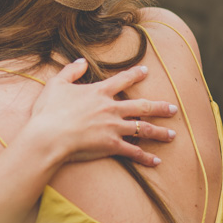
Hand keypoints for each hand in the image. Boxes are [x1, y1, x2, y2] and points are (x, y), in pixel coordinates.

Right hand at [27, 59, 176, 166]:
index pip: (122, 80)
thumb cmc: (49, 110)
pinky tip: (156, 161)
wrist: (49, 135)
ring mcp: (113, 127)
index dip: (135, 74)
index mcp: (98, 92)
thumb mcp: (56, 83)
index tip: (146, 71)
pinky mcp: (111, 145)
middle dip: (160, 107)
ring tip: (173, 134)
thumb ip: (71, 70)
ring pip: (143, 129)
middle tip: (174, 108)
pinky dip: (146, 157)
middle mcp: (110, 108)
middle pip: (142, 106)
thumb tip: (82, 61)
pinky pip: (134, 152)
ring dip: (160, 132)